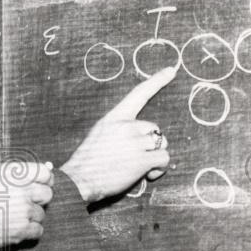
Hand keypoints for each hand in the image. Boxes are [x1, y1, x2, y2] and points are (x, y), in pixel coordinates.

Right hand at [0, 161, 54, 247]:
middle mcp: (22, 191)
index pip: (46, 174)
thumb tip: (46, 168)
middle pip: (47, 194)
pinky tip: (17, 227)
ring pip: (41, 214)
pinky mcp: (21, 230)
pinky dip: (30, 230)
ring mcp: (23, 211)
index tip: (36, 187)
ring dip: (31, 216)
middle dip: (38, 199)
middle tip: (23, 203)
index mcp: (14, 174)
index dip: (43, 181)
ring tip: (13, 216)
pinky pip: (38, 230)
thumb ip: (16, 170)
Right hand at [60, 66, 176, 202]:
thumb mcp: (100, 134)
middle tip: (136, 158)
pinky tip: (147, 174)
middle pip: (154, 129)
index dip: (157, 81)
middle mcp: (125, 126)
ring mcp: (134, 142)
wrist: (79, 180)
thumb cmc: (88, 161)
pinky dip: (159, 169)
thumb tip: (146, 138)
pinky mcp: (141, 159)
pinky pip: (163, 159)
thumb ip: (121, 130)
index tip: (171, 70)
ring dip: (155, 157)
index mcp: (114, 117)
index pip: (138, 94)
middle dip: (151, 144)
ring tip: (139, 168)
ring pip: (161, 144)